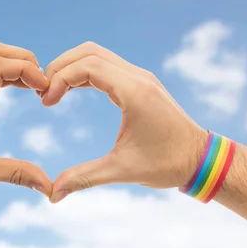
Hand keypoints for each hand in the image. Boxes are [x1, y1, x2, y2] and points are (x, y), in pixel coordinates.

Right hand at [42, 42, 206, 202]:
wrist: (202, 159)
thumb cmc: (168, 164)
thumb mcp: (123, 170)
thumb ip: (85, 178)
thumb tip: (53, 195)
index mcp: (134, 92)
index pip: (87, 66)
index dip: (60, 79)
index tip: (46, 102)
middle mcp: (138, 77)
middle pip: (89, 52)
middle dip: (61, 67)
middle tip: (44, 92)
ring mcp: (141, 77)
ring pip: (97, 54)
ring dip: (72, 67)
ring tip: (54, 91)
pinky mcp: (141, 82)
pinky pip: (107, 65)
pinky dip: (85, 72)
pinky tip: (72, 90)